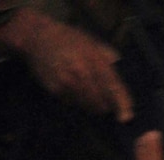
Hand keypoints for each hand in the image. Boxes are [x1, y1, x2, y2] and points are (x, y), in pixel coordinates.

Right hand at [0, 9, 132, 120]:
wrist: (37, 37)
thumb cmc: (69, 39)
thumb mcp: (92, 43)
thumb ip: (108, 58)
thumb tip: (120, 73)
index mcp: (94, 58)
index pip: (113, 86)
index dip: (122, 104)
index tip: (126, 117)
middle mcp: (81, 70)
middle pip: (101, 100)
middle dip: (108, 106)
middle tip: (108, 106)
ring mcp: (66, 80)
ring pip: (87, 104)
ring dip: (93, 106)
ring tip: (93, 99)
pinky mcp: (54, 88)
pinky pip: (73, 102)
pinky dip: (78, 102)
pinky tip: (75, 92)